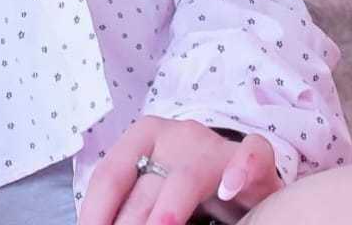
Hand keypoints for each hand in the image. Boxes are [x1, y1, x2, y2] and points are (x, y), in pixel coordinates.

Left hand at [79, 116, 283, 224]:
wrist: (241, 174)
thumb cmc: (185, 186)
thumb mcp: (151, 190)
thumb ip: (130, 205)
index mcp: (142, 138)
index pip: (110, 174)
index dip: (96, 210)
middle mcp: (176, 135)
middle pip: (145, 183)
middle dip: (128, 221)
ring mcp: (214, 144)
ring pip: (187, 178)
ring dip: (167, 211)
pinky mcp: (255, 156)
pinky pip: (251, 155)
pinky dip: (240, 170)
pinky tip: (228, 190)